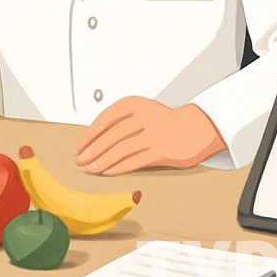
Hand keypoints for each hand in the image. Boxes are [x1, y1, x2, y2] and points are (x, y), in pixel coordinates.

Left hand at [75, 97, 226, 173]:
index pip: (105, 119)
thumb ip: (120, 122)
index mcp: (134, 104)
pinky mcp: (161, 151)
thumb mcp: (141, 112)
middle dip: (92, 150)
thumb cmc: (164, 121)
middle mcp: (143, 116)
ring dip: (102, 161)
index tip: (80, 146)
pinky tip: (109, 172)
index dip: (90, 135)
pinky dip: (118, 168)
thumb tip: (94, 140)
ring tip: (91, 169)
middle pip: (111, 136)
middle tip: (81, 161)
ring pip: (120, 150)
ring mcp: (153, 134)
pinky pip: (134, 161)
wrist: (196, 127)